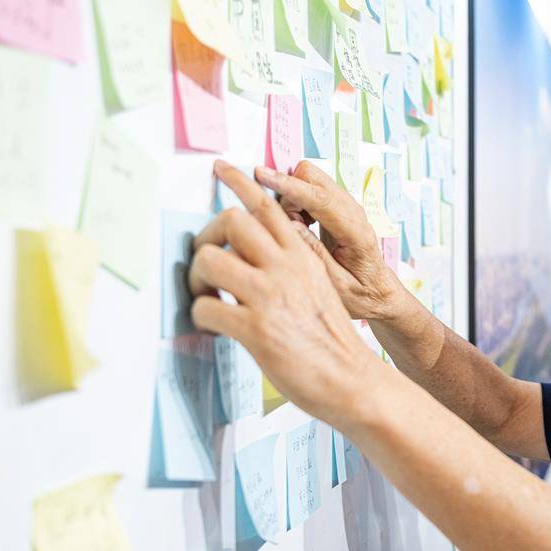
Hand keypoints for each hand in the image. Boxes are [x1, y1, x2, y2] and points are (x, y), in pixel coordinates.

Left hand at [188, 160, 384, 424]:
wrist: (353, 381)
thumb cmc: (333, 342)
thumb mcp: (320, 290)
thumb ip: (293, 269)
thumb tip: (258, 260)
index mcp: (303, 256)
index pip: (268, 206)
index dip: (241, 183)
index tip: (223, 169)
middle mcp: (287, 268)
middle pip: (231, 221)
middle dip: (206, 237)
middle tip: (206, 261)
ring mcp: (270, 296)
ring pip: (210, 258)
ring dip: (197, 277)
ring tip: (205, 295)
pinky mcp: (256, 329)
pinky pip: (206, 307)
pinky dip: (200, 314)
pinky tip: (212, 325)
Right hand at [254, 161, 405, 321]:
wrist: (378, 292)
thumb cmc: (361, 294)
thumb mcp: (337, 285)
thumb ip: (314, 254)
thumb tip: (288, 226)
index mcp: (356, 232)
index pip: (320, 199)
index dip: (289, 186)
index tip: (262, 176)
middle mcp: (352, 211)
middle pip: (311, 176)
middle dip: (288, 191)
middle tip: (286, 225)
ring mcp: (345, 205)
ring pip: (307, 180)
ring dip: (291, 198)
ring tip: (295, 230)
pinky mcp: (336, 206)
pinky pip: (308, 190)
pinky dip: (296, 202)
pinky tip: (300, 227)